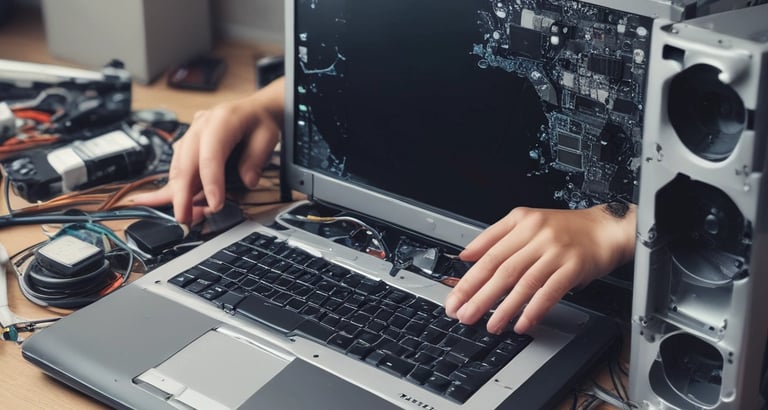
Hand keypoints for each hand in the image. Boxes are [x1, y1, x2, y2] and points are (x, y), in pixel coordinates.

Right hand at [131, 78, 284, 223]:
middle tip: (185, 217)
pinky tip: (175, 201)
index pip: (211, 155)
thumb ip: (256, 160)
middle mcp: (200, 126)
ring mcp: (191, 134)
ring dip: (178, 193)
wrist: (254, 110)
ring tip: (185, 214)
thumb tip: (248, 181)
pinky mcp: (188, 145)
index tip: (216, 205)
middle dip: (183, 194)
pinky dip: (178, 186)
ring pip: (178, 166)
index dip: (211, 182)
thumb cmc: (259, 122)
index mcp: (221, 121)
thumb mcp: (267, 137)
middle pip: (186, 162)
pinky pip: (178, 166)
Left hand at [444, 204, 635, 334]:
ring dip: (504, 307)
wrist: (606, 228)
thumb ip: (495, 236)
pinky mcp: (574, 267)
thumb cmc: (567, 229)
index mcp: (521, 223)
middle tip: (464, 315)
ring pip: (523, 282)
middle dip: (479, 296)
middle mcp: (536, 235)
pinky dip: (534, 309)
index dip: (469, 279)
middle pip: (501, 269)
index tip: (454, 298)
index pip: (488, 254)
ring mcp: (555, 251)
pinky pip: (549, 291)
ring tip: (490, 325)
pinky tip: (522, 323)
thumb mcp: (527, 222)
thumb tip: (467, 254)